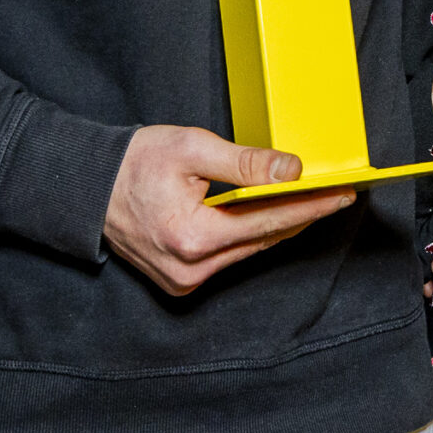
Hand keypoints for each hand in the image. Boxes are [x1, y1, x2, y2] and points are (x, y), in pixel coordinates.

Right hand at [104, 124, 354, 296]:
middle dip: (302, 214)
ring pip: (250, 250)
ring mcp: (185, 281)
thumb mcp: (192, 149)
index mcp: (192, 237)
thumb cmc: (135, 163)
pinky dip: (251, 235)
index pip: (270, 222)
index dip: (311, 206)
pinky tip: (271, 213)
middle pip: (264, 239)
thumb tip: (292, 171)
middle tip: (337, 193)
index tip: (343, 194)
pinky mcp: (181, 282)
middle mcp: (190, 269)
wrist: (88, 188)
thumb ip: (246, 163)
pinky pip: (231, 256)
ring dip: (279, 224)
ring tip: (312, 199)